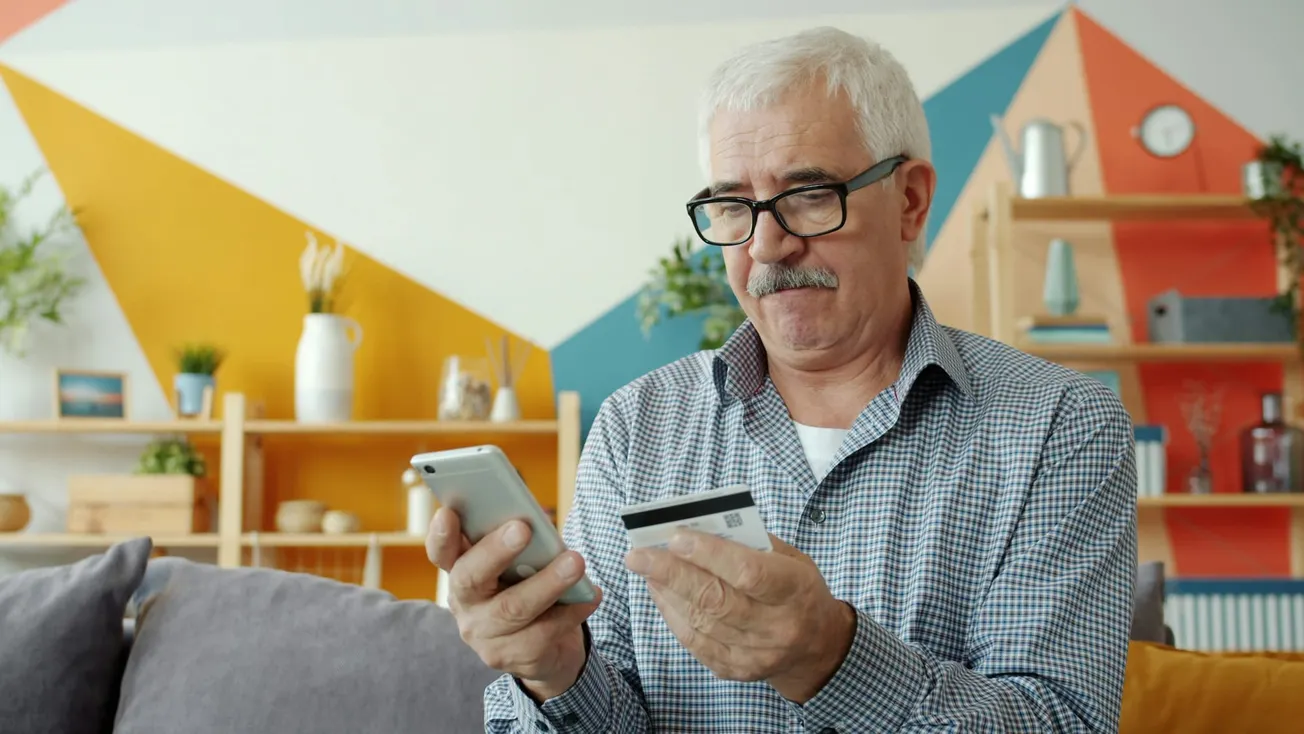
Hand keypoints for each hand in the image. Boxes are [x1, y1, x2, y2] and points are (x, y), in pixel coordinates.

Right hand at [426, 507, 602, 699]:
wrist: (546, 649)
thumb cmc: (527, 588)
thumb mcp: (517, 564)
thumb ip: (516, 543)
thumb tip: (535, 519)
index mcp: (461, 571)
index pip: (441, 552)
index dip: (441, 534)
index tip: (448, 512)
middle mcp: (465, 604)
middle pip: (470, 577)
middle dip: (496, 551)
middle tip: (522, 528)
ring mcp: (485, 635)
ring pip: (514, 608)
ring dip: (547, 582)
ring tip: (575, 562)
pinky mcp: (513, 657)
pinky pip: (544, 632)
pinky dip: (572, 610)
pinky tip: (591, 595)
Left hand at [624, 531, 854, 702]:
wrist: (818, 647)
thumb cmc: (798, 590)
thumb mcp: (791, 559)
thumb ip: (751, 544)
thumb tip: (700, 529)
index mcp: (794, 591)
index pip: (748, 573)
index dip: (710, 555)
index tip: (676, 537)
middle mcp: (777, 627)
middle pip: (716, 600)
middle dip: (671, 573)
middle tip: (638, 554)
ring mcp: (756, 654)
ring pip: (700, 622)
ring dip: (666, 592)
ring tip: (645, 567)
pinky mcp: (736, 669)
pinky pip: (695, 642)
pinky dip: (672, 614)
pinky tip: (660, 592)